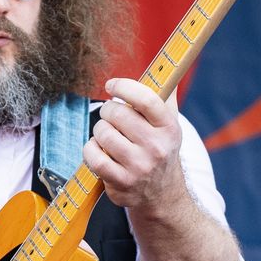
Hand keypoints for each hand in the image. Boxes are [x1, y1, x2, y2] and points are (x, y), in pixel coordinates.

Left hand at [83, 78, 187, 214]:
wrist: (162, 194)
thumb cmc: (160, 149)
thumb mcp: (170, 123)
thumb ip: (165, 95)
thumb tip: (165, 66)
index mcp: (169, 127)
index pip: (146, 99)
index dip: (124, 87)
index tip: (111, 85)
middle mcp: (156, 147)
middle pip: (118, 114)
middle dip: (108, 111)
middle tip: (111, 117)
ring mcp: (139, 166)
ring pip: (103, 133)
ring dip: (100, 131)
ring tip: (107, 136)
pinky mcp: (121, 182)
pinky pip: (93, 157)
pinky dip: (90, 149)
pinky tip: (97, 150)